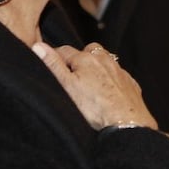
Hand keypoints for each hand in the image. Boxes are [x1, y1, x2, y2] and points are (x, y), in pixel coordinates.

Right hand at [33, 42, 157, 130]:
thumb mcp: (66, 86)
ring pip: (105, 61)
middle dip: (78, 58)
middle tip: (70, 74)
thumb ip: (53, 65)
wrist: (126, 122)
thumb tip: (38, 45)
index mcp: (86, 58)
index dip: (54, 56)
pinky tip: (107, 91)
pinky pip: (118, 75)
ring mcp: (119, 71)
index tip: (49, 64)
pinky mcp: (130, 83)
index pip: (64, 50)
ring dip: (96, 67)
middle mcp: (104, 60)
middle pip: (87, 51)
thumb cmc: (94, 107)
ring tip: (88, 82)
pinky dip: (111, 79)